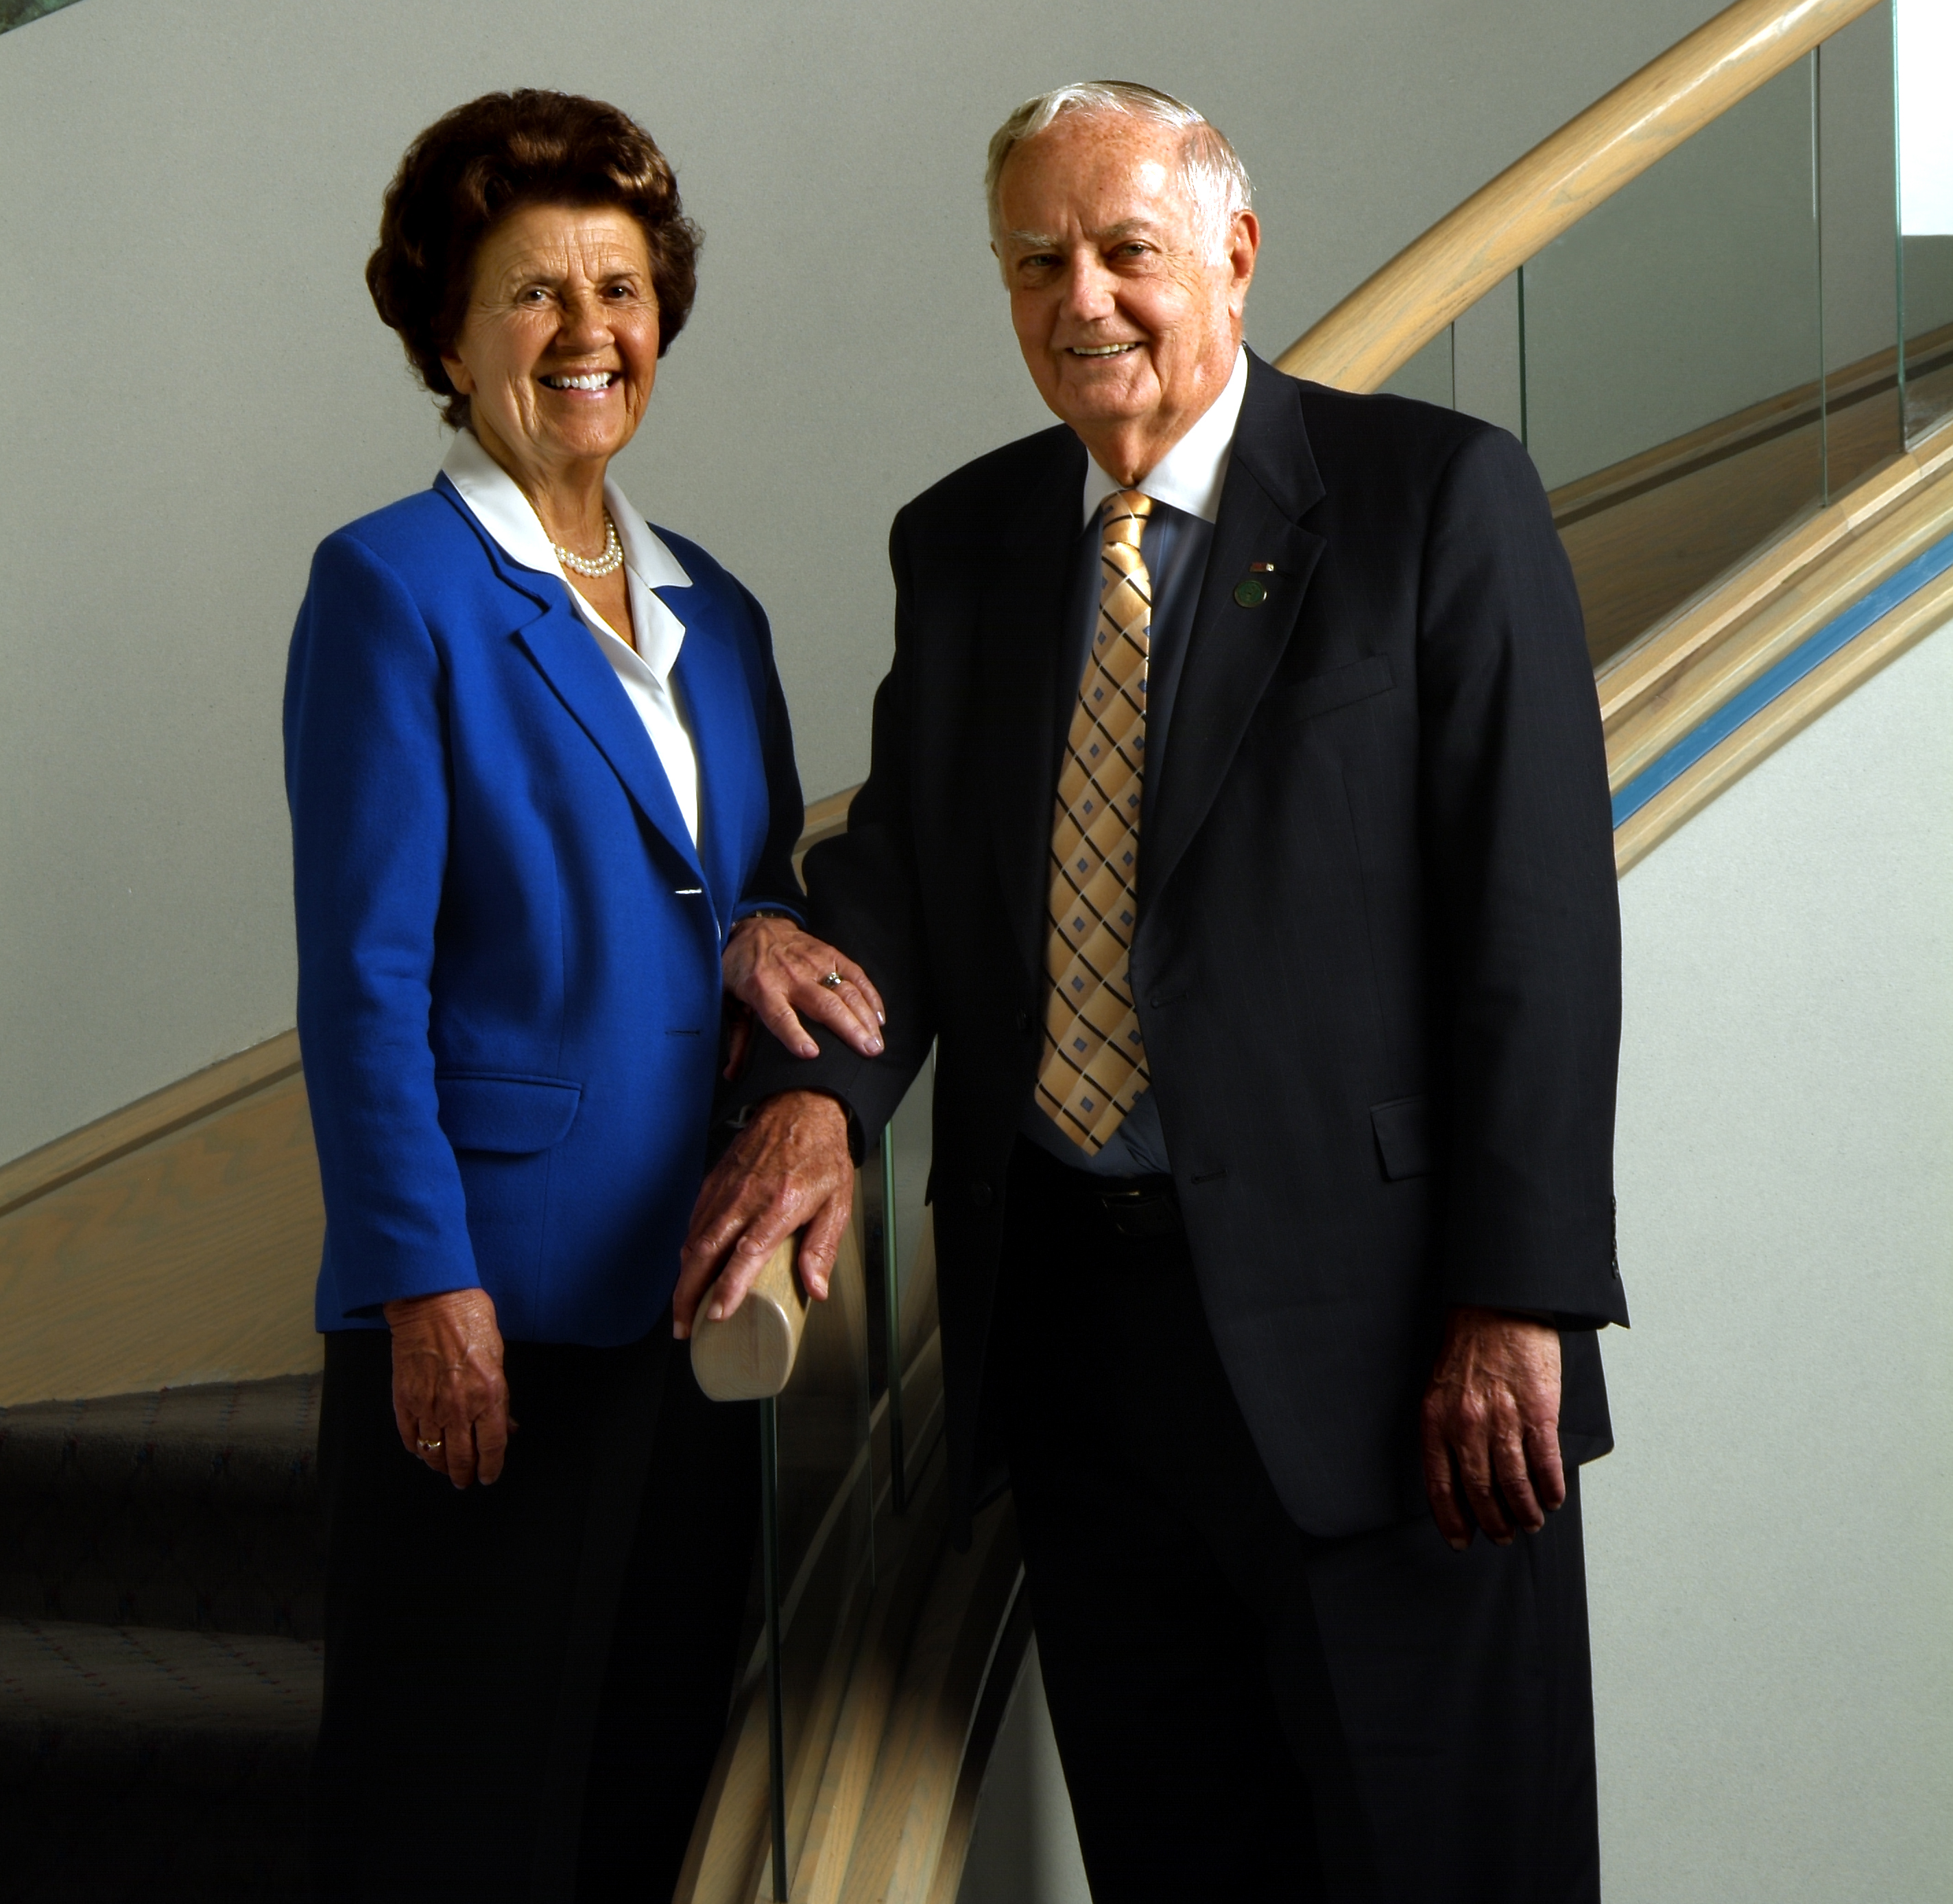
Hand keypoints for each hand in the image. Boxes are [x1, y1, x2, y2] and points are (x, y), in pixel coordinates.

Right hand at [383, 1287, 512, 1487]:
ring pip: (433, 1453)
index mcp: (488, 1395)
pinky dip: (416, 1448)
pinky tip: (422, 1450)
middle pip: (461, 1457)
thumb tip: (506, 1424)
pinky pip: (410, 1436)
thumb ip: (501, 1396)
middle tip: (465, 1480)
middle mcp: (458, 1407)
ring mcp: (429, 1406)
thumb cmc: (470, 1321)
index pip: (492, 1445)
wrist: (432, 1303)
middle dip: (464, 1474)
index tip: (489, 1476)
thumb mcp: (498, 1357)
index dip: (491, 1466)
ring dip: (440, 1466)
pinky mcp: (405, 1400)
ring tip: (444, 1469)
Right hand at [674, 1091, 852, 1338]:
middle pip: (705, 1253)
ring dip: (683, 1278)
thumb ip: (822, 1247)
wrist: (801, 1106)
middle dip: (688, 1295)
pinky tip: (688, 1270)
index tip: (717, 1314)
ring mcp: (725, 1188)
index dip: (728, 1287)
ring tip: (682, 1309)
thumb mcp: (837, 1202)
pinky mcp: (714, 1182)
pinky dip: (686, 1250)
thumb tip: (816, 1289)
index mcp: (780, 1204)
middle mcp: (746, 1197)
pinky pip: (694, 1221)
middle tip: (685, 1327)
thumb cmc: (821, 1155)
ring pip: (693, 1239)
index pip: (746, 1253)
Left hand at [722, 915, 884, 1076]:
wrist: (755, 928)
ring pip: (846, 991)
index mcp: (762, 989)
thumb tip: (732, 1074)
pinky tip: (879, 1017)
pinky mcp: (831, 954)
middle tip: (867, 1051)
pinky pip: (856, 975)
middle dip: (849, 1029)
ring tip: (876, 1042)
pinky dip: (871, 996)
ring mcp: (814, 963)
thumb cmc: (743, 969)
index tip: (811, 1053)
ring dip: (865, 1017)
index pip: (780, 1015)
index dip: (794, 1034)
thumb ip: (737, 1037)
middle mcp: (791, 976)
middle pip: (824, 1005)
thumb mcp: (731, 1001)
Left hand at [1420, 1306, 1563, 1550]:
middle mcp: (1466, 1426)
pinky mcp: (1537, 1412)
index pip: (1440, 1485)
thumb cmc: (1467, 1347)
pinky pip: (1544, 1463)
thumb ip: (1445, 1430)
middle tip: (1502, 1534)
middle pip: (1480, 1492)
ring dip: (1525, 1511)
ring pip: (1514, 1485)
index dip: (1451, 1519)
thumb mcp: (1439, 1390)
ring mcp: (1502, 1420)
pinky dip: (1550, 1488)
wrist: (1496, 1307)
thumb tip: (1456, 1474)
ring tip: (1530, 1522)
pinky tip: (1552, 1498)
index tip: (1461, 1539)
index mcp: (1437, 1421)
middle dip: (1493, 1522)